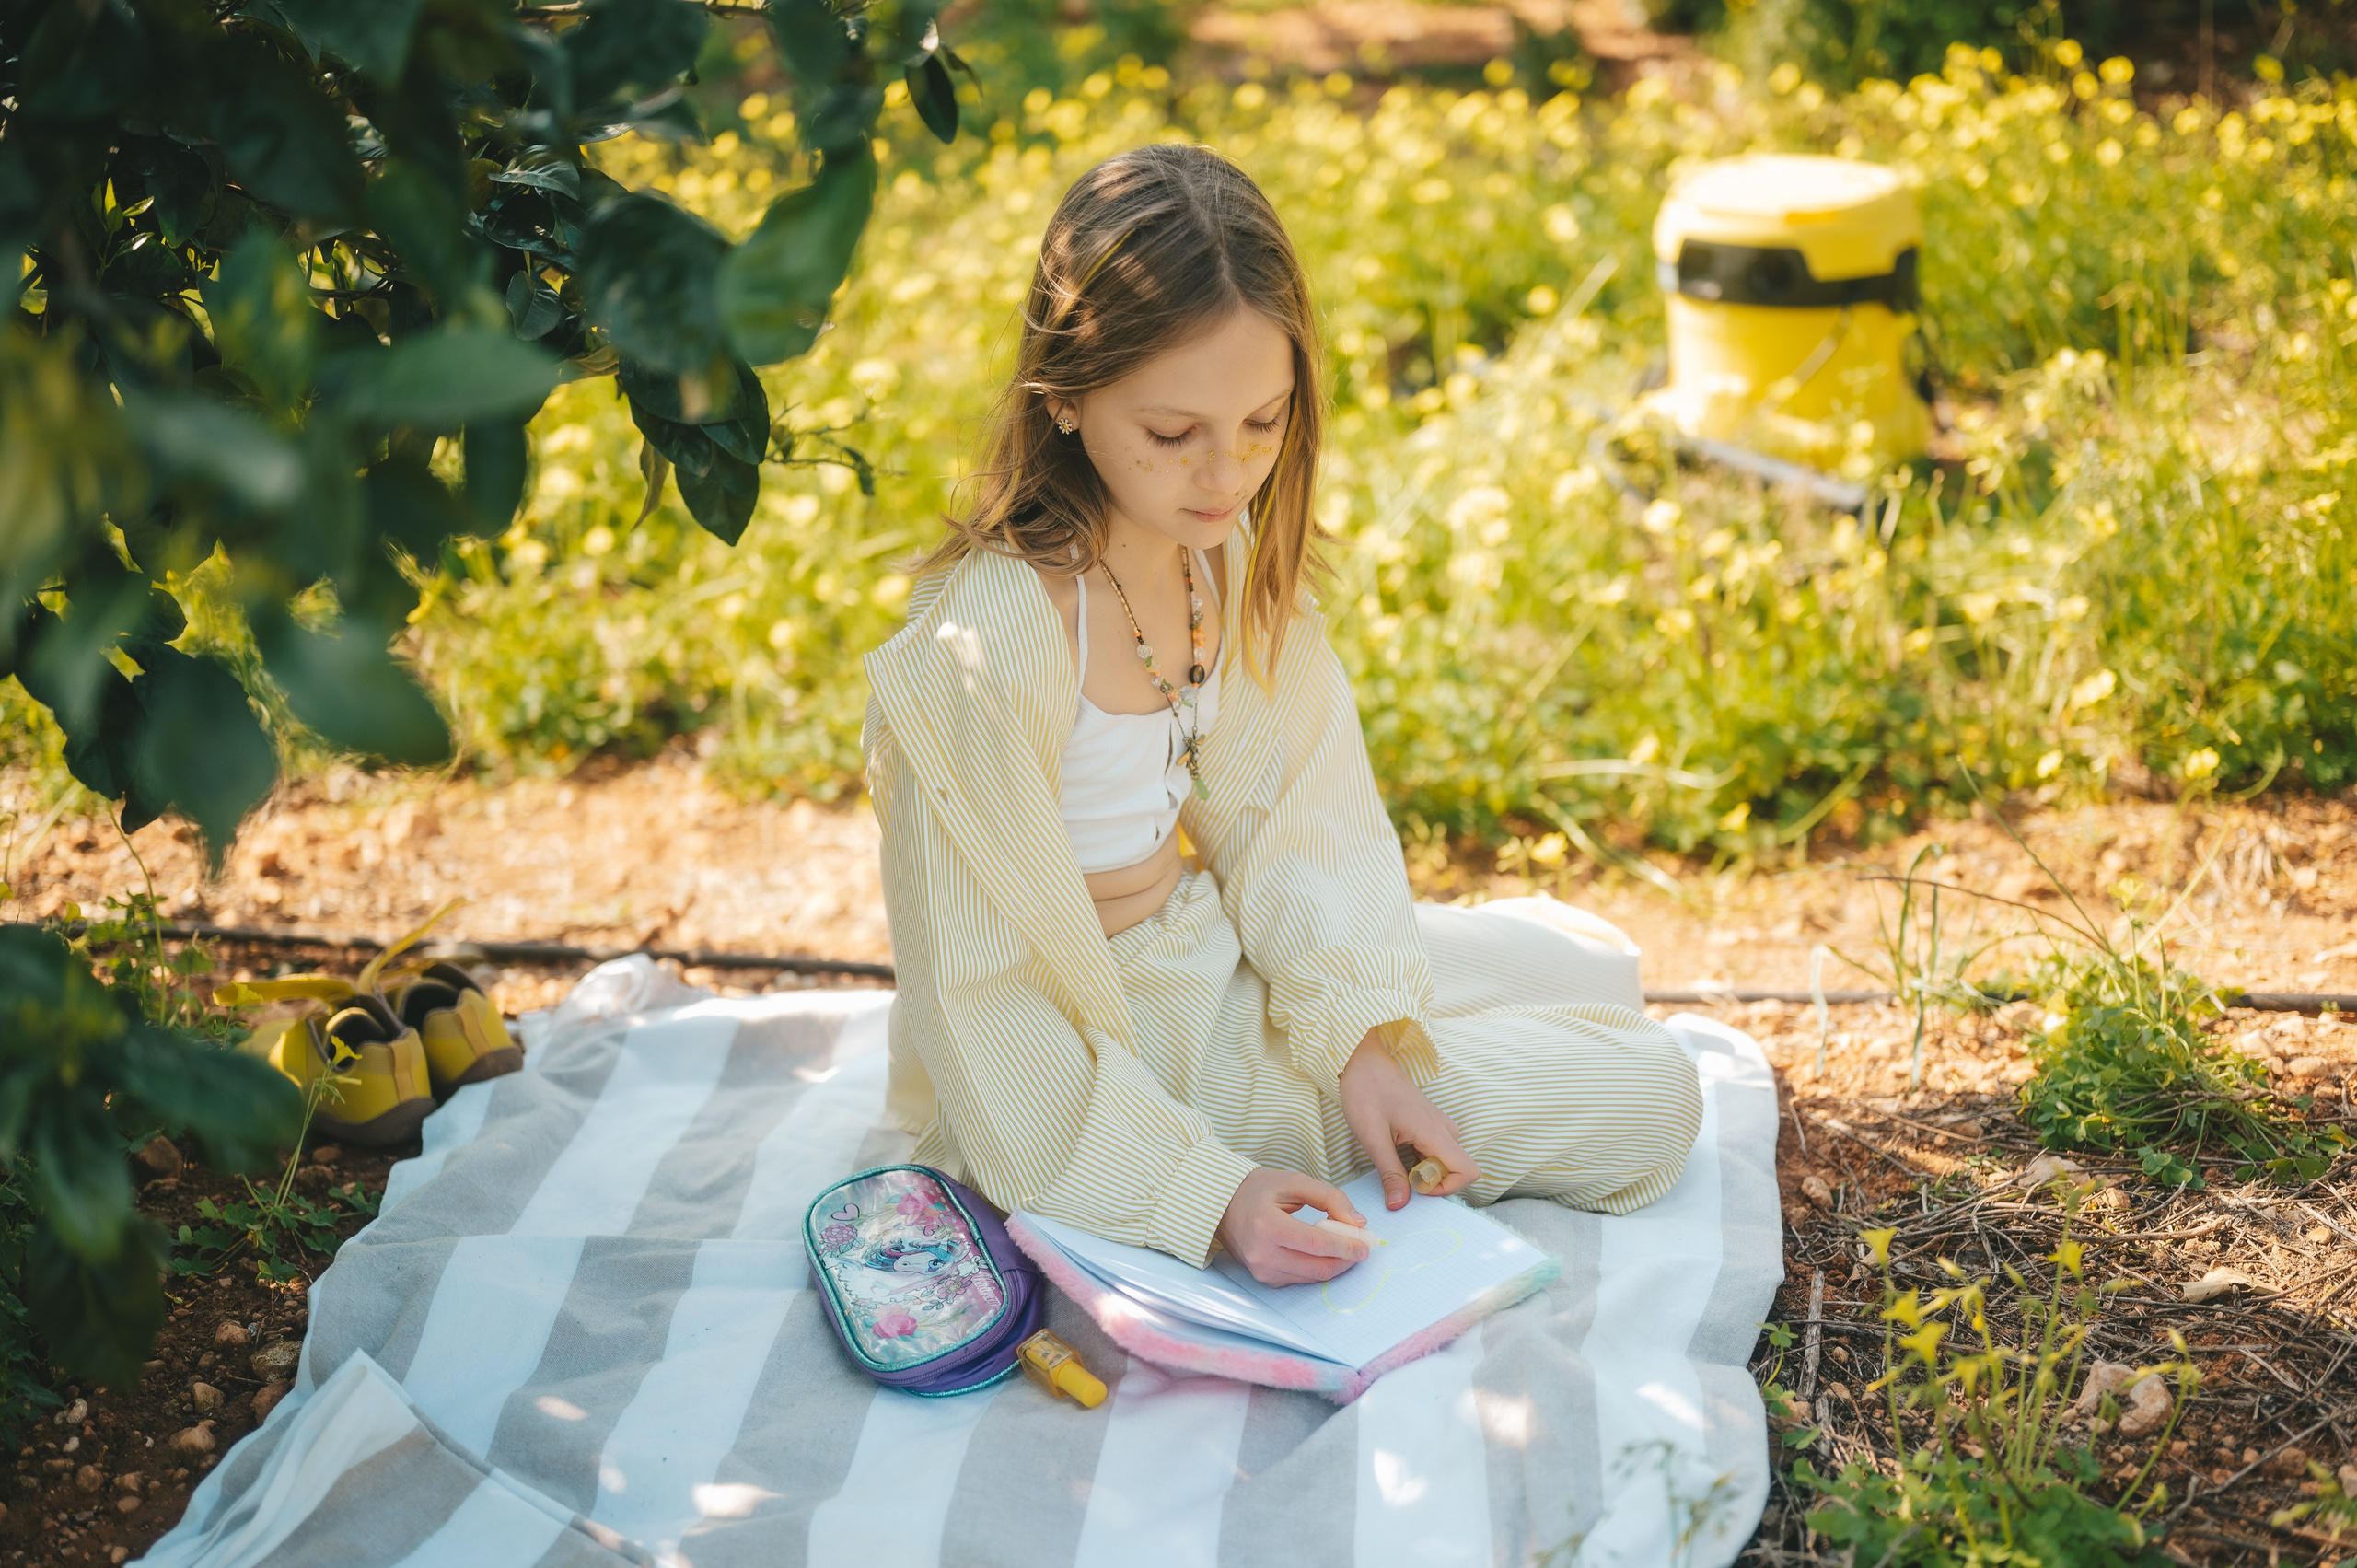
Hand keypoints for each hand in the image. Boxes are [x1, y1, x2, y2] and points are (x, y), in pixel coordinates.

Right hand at [1216, 1167, 1371, 1285]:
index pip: (1316, 1244)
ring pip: (1312, 1278)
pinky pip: (1300, 1279)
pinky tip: (1323, 1252)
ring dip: (1334, 1265)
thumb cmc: (1258, 1190)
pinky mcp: (1264, 1279)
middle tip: (1361, 1248)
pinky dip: (1317, 1268)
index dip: (1346, 1246)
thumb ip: (1330, 1198)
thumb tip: (1357, 1223)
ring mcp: (1261, 1271)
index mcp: (1267, 1226)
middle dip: (1346, 1260)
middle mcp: (1262, 1254)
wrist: (1222, 1206)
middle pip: (1317, 1267)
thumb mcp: (1295, 1182)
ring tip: (1345, 1247)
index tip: (1366, 1244)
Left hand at [1338, 1027, 1477, 1209]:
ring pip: (1443, 1163)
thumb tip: (1399, 1205)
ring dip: (1421, 1171)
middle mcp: (1445, 1130)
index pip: (1468, 1172)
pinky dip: (1418, 1161)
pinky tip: (1394, 1149)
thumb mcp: (1373, 1138)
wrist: (1365, 1060)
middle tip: (1396, 1171)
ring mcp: (1439, 1126)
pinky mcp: (1431, 1126)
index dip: (1446, 1188)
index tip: (1415, 1185)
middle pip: (1455, 1171)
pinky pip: (1435, 1152)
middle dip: (1429, 1182)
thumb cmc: (1367, 1093)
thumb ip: (1389, 1172)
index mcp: (1435, 1132)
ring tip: (1390, 1156)